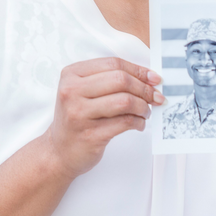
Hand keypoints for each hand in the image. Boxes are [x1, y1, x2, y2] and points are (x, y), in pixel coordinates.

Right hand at [44, 57, 164, 179]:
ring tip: (146, 112)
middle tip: (156, 96)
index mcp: (71, 74)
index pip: (113, 64)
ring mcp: (79, 114)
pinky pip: (125, 122)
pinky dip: (138, 122)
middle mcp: (72, 91)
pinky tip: (139, 123)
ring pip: (125, 101)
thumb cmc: (78, 118)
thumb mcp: (84, 92)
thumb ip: (110, 80)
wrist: (59, 152)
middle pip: (120, 80)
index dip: (138, 70)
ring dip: (143, 106)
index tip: (154, 78)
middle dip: (144, 88)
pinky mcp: (90, 135)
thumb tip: (148, 77)